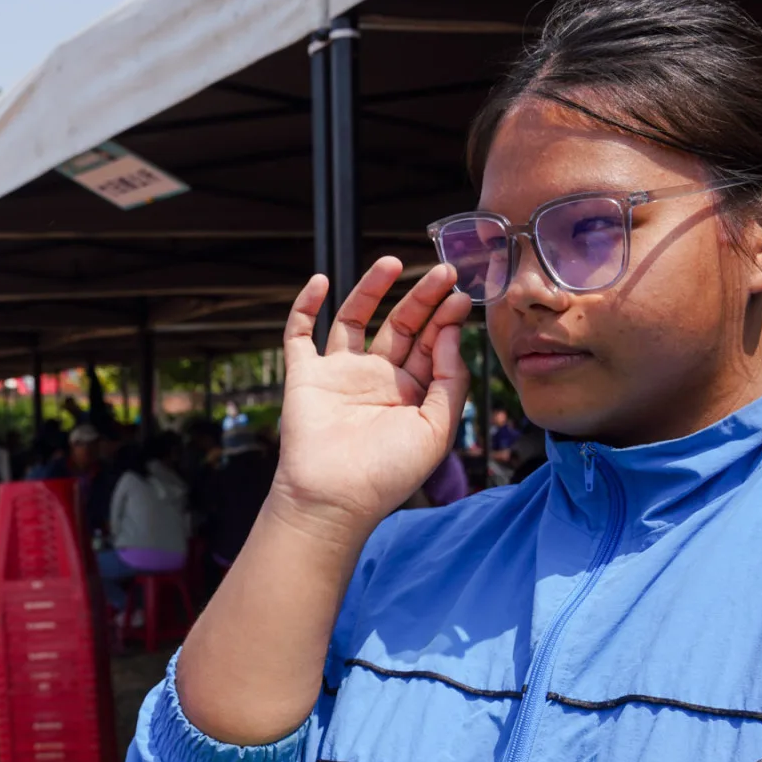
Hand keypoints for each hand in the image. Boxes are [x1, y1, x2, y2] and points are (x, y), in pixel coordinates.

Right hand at [271, 259, 471, 542]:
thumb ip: (449, 379)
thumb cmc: (387, 473)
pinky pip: (300, 334)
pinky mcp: (304, 376)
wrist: (334, 499)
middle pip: (400, 325)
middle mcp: (376, 378)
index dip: (446, 318)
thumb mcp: (437, 429)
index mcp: (410, 394)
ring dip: (372, 289)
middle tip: (443, 272)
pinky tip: (321, 282)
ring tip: (392, 262)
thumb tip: (447, 332)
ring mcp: (339, 374)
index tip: (461, 296)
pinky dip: (306, 306)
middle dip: (422, 297)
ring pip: (354, 319)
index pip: (431, 344)